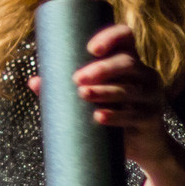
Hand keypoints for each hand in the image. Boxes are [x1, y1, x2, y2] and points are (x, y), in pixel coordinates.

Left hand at [27, 22, 172, 167]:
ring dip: (105, 91)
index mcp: (130, 63)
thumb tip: (33, 82)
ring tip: (83, 94)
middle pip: (127, 63)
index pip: (126, 37)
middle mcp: (145, 75)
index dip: (111, 37)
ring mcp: (151, 96)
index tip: (91, 48)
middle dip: (102, 69)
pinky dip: (115, 116)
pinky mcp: (151, 118)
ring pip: (129, 89)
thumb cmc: (114, 115)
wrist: (144, 148)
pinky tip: (99, 116)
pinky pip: (133, 115)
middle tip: (77, 78)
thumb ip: (66, 90)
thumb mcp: (95, 100)